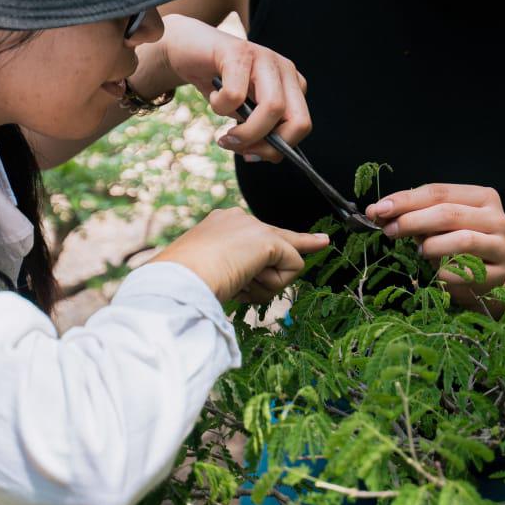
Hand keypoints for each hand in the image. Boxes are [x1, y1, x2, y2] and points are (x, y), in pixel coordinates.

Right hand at [151, 207, 327, 303]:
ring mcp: (252, 227)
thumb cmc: (183, 283)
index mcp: (219, 225)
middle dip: (304, 242)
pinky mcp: (267, 240)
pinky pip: (292, 267)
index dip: (278, 245)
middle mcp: (237, 219)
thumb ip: (231, 271)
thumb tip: (242, 286)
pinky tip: (248, 280)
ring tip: (235, 285)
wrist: (180, 277)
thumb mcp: (207, 273)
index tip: (299, 244)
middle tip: (325, 241)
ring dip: (264, 285)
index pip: (256, 234)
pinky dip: (273, 283)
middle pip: (280, 239)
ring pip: (282, 261)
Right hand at [157, 14, 310, 161]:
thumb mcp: (242, 113)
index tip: (249, 155)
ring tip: (224, 135)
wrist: (188, 49)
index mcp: (292, 86)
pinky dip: (219, 106)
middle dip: (266, 145)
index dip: (277, 149)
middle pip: (297, 121)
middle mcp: (285, 70)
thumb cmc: (218, 85)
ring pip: (273, 108)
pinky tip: (213, 96)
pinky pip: (236, 95)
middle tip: (237, 147)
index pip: (302, 126)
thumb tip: (257, 155)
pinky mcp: (239, 52)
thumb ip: (257, 131)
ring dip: (245, 133)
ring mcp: (265, 58)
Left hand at [365, 183, 504, 301]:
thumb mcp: (438, 224)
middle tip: (388, 230)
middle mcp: (497, 218)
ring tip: (420, 251)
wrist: (487, 278)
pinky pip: (464, 270)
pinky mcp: (499, 273)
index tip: (379, 209)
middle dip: (412, 220)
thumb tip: (377, 211)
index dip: (406, 200)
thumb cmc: (457, 244)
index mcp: (482, 197)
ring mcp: (501, 246)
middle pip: (448, 214)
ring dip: (431, 246)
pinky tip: (437, 270)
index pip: (439, 192)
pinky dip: (443, 271)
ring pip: (462, 240)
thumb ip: (414, 214)